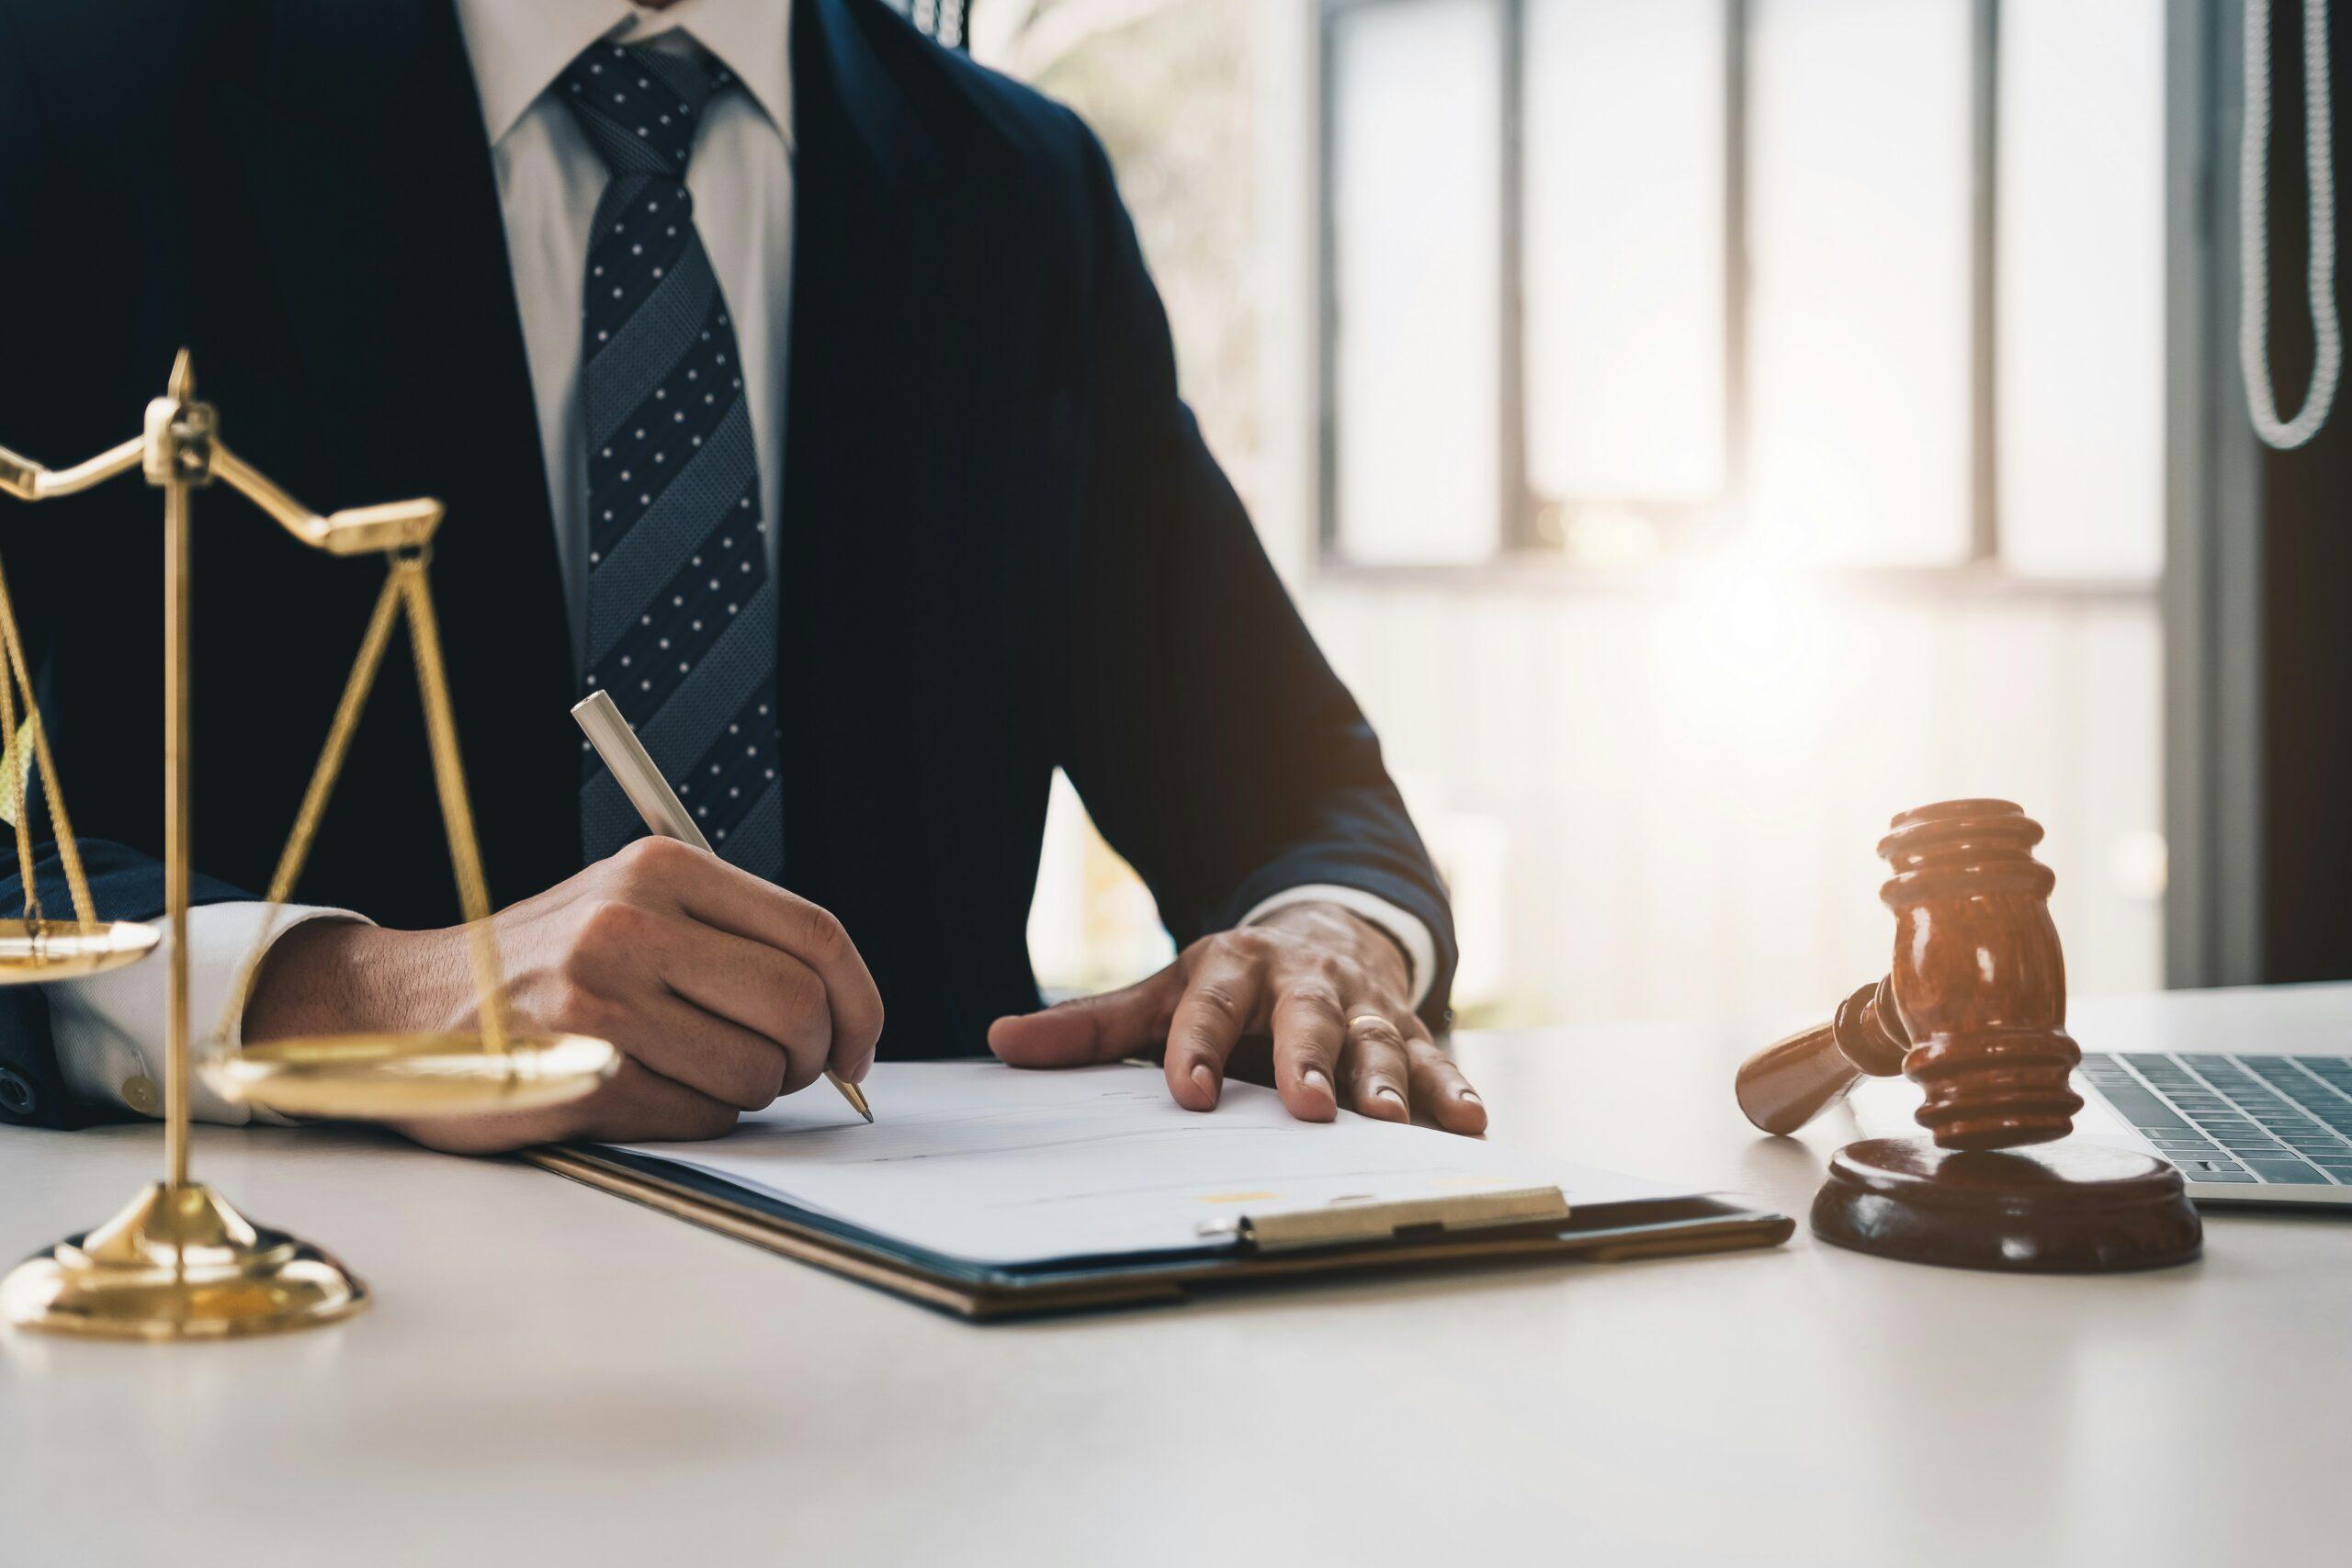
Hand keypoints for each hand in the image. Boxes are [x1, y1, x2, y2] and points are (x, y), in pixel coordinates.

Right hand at [243, 837, 883, 1153]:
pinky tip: (654, 1093)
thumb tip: (839, 1006)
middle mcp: (632, 924)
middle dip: (812, 1057)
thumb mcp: (628, 905)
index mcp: (660, 869)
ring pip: (754, 1071)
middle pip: (798, 1005)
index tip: (858, 1044)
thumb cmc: (539, 965)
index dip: (860, 1001)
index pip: (815, 934)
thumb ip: (727, 935)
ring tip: (701, 1073)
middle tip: (791, 1073)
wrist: (401, 1008)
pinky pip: (698, 1113)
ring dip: (749, 1091)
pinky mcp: (580, 1073)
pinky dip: (698, 1115)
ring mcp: (602, 1000)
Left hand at [987, 901, 1484, 1133]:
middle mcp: (1303, 982)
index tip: (1188, 1092)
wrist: (1326, 931)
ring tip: (1384, 1120)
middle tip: (1307, 1103)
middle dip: (1307, 1059)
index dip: (1197, 1046)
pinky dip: (1452, 1092)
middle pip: (1305, 1016)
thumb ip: (1090, 1027)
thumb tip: (1000, 1043)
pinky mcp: (1409, 1032)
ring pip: (1376, 1040)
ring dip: (1384, 1079)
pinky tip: (1466, 1125)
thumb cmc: (1231, 983)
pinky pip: (1437, 1063)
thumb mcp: (1162, 992)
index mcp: (1233, 967)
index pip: (1209, 1003)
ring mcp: (1362, 1006)